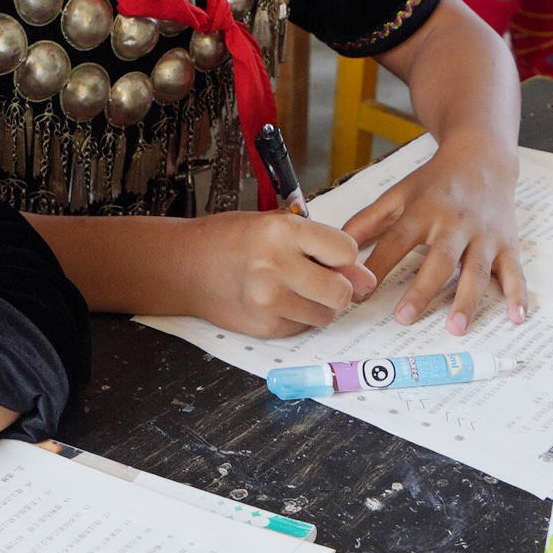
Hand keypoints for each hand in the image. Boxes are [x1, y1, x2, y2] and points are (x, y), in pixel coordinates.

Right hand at [178, 210, 375, 336]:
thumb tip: (366, 280)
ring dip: (319, 305)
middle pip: (341, 291)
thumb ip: (321, 246)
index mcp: (281, 231)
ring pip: (326, 315)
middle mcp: (276, 266)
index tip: (330, 255)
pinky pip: (303, 327)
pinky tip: (276, 301)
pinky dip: (298, 317)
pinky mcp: (265, 326)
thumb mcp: (275, 225)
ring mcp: (269, 300)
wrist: (185, 266)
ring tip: (293, 289)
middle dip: (339, 287)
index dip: (343, 255)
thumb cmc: (231, 240)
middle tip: (321, 279)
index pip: (346, 250)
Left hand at [341, 147, 528, 330]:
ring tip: (455, 327)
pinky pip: (513, 270)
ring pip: (476, 270)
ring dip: (467, 299)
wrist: (482, 157)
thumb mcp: (399, 193)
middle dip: (422, 289)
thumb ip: (368, 221)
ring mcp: (483, 235)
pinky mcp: (507, 242)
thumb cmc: (435, 181)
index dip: (378, 267)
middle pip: (439, 260)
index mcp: (423, 211)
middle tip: (405, 318)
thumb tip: (338, 247)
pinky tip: (517, 317)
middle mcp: (454, 223)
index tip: (360, 294)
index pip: (396, 242)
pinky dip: (517, 294)